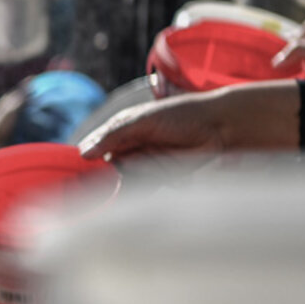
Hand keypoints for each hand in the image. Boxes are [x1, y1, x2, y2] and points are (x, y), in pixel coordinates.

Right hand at [78, 84, 296, 166]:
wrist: (220, 125)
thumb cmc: (180, 114)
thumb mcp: (141, 121)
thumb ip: (113, 136)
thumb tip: (83, 154)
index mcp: (120, 135)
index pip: (96, 155)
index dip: (90, 167)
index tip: (84, 178)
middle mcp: (131, 152)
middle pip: (114, 174)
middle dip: (124, 174)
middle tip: (140, 165)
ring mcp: (149, 166)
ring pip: (136, 183)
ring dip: (151, 174)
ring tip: (169, 158)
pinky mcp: (167, 179)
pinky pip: (157, 189)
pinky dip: (168, 181)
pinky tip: (183, 169)